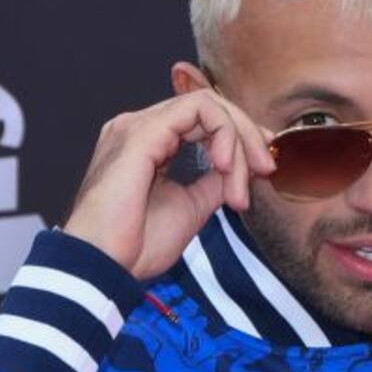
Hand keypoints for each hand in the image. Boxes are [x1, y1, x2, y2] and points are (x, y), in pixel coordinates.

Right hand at [61, 89, 275, 279]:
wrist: (105, 266)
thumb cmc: (136, 245)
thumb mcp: (192, 206)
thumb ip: (215, 180)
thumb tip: (243, 167)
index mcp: (147, 143)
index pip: (201, 118)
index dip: (240, 134)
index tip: (264, 162)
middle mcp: (140, 127)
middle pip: (208, 106)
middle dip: (247, 136)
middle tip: (266, 169)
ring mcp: (139, 125)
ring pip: (208, 104)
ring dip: (238, 140)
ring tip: (240, 184)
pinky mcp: (143, 131)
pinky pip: (200, 110)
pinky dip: (225, 135)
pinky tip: (226, 167)